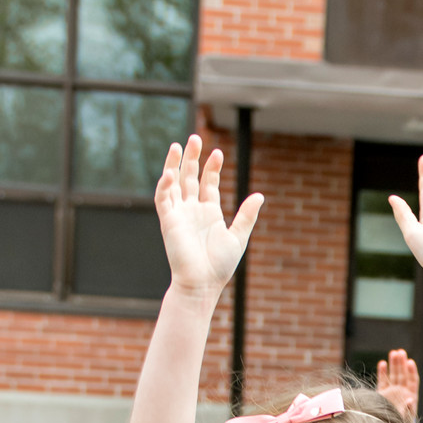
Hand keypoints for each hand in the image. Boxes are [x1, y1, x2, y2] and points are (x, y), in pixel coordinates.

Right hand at [152, 133, 262, 297]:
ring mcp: (179, 214)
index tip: (218, 153)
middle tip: (195, 138)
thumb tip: (260, 196)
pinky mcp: (168, 222)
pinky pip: (163, 200)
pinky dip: (164, 186)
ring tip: (178, 145)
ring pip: (173, 183)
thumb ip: (247, 215)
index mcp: (209, 213)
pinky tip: (169, 173)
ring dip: (174, 165)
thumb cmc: (219, 266)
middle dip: (192, 158)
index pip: (208, 184)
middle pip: (189, 178)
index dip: (212, 168)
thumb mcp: (238, 236)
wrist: (202, 283)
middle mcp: (192, 210)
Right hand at [376, 349, 419, 417]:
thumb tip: (411, 399)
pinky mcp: (382, 394)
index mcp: (410, 397)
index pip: (412, 381)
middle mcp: (402, 393)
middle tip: (400, 352)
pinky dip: (383, 373)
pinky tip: (382, 363)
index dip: (412, 371)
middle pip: (403, 375)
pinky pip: (383, 381)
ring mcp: (392, 392)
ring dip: (394, 364)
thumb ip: (408, 409)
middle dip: (402, 364)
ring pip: (394, 375)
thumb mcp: (405, 419)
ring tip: (393, 352)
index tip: (410, 362)